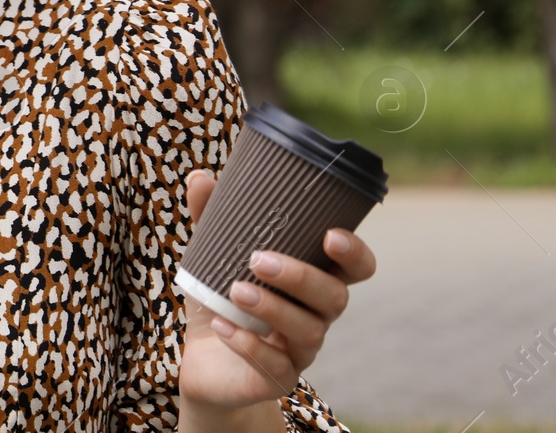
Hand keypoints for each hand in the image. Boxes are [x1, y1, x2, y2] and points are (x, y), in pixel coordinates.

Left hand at [176, 168, 377, 415]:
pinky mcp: (278, 379)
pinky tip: (223, 326)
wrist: (204, 362)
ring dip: (273, 308)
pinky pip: (277, 367)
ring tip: (236, 290)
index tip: (329, 235)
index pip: (355, 269)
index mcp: (312, 282)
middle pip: (336, 298)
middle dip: (301, 276)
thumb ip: (211, 221)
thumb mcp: (212, 259)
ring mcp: (301, 350)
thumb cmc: (221, 301)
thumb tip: (199, 176)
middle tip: (258, 259)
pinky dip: (250, 345)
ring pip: (309, 331)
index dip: (354, 253)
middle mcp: (316, 316)